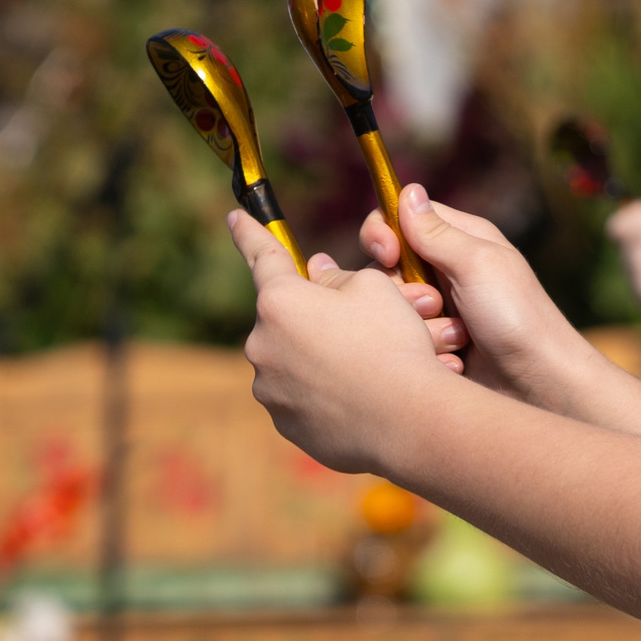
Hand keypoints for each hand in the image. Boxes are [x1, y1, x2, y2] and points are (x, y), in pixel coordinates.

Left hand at [231, 210, 450, 475]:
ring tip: (372, 364)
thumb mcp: (375, 288)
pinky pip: (304, 396)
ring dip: (324, 355)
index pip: (263, 256)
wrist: (406, 420)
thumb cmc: (392, 342)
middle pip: (287, 316)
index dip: (250, 232)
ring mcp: (270, 390)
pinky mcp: (286, 425)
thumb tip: (318, 276)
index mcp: (280, 302)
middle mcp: (263, 345)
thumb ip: (339, 277)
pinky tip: (364, 395)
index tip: (235, 216)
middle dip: (317, 314)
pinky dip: (328, 391)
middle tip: (363, 320)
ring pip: (296, 358)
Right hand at [362, 186, 598, 411]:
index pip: (400, 219)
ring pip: (392, 308)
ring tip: (456, 338)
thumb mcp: (478, 264)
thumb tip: (408, 190)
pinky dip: (424, 348)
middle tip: (435, 304)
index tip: (387, 254)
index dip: (383, 233)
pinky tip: (453, 360)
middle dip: (402, 290)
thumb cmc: (517, 316)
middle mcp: (446, 270)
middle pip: (387, 268)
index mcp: (461, 240)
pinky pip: (403, 340)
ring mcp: (438, 309)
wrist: (537, 384)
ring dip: (419, 324)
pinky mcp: (434, 343)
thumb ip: (438, 232)